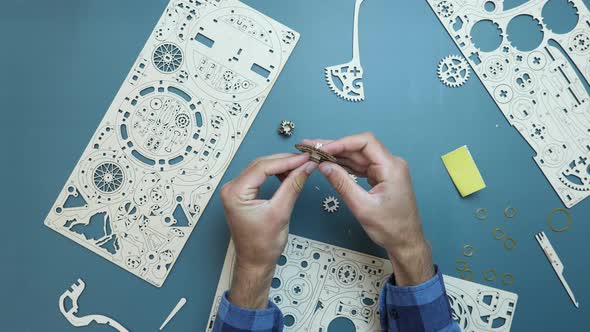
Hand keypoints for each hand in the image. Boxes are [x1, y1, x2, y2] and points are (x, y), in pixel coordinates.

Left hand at [220, 153, 315, 307]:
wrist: (255, 263)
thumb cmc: (262, 245)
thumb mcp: (281, 212)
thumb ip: (293, 186)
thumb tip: (306, 168)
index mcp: (235, 192)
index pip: (263, 167)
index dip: (287, 161)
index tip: (305, 158)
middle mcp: (231, 188)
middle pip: (261, 165)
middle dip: (285, 161)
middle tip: (306, 160)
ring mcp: (235, 191)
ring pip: (261, 169)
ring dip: (281, 166)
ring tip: (300, 167)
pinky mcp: (242, 194)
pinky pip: (259, 177)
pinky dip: (275, 174)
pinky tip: (288, 174)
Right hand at [302, 133, 433, 285]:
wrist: (406, 242)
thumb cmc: (390, 228)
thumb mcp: (362, 206)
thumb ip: (342, 183)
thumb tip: (324, 165)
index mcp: (391, 167)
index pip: (365, 142)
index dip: (341, 142)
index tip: (322, 149)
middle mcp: (391, 163)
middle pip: (359, 147)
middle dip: (335, 147)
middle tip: (311, 146)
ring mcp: (386, 169)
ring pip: (358, 156)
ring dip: (337, 155)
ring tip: (315, 154)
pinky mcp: (382, 176)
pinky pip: (361, 165)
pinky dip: (345, 165)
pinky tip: (330, 164)